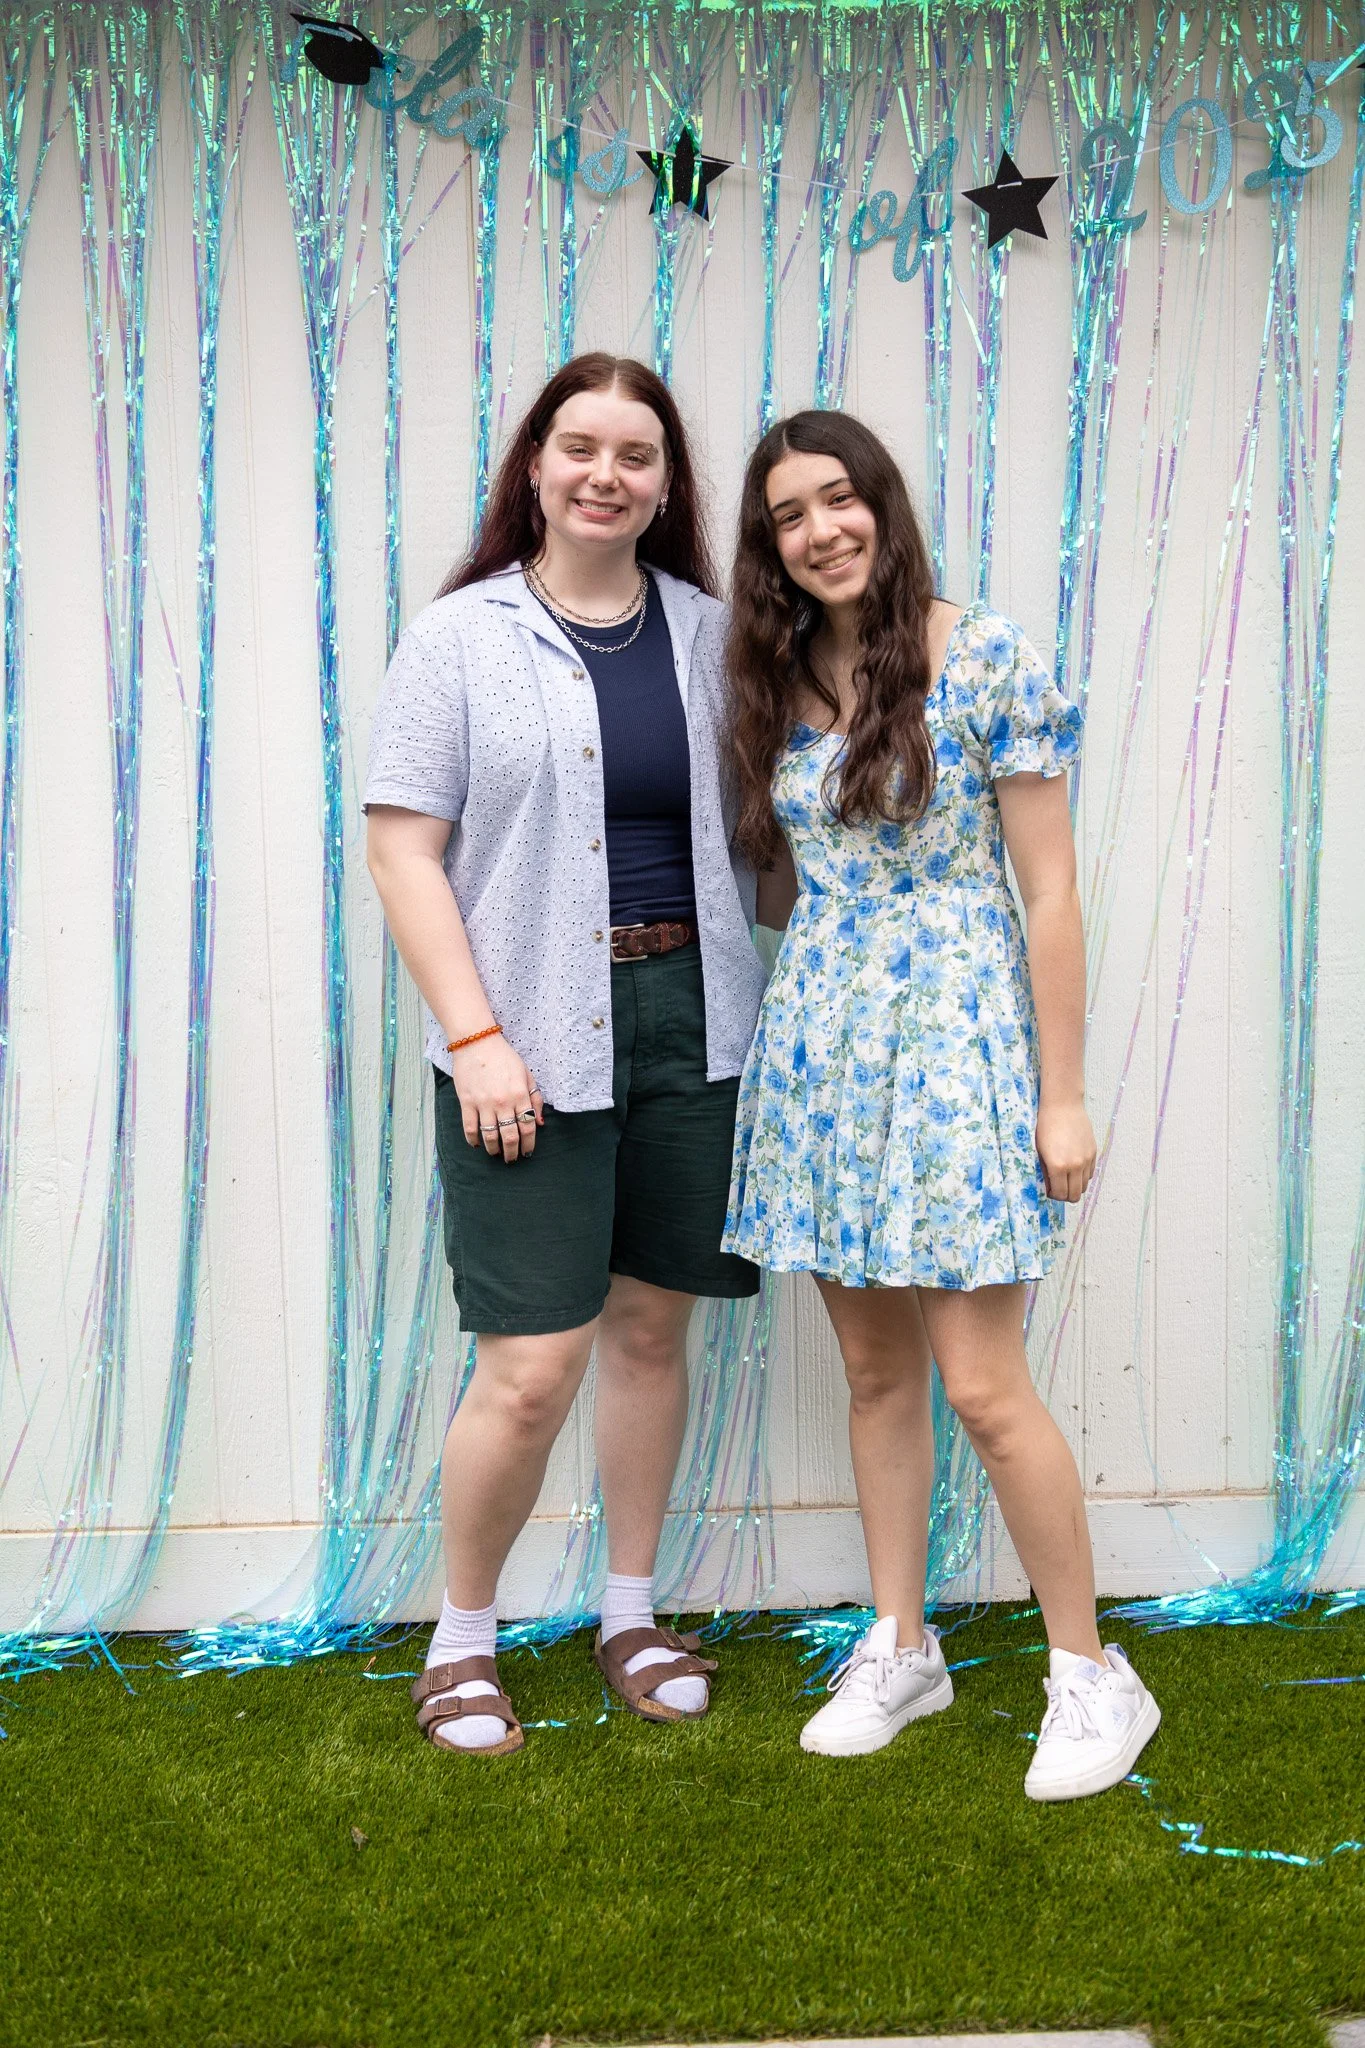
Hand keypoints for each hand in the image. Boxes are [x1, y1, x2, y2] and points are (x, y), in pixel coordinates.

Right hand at [451, 1032, 543, 1162]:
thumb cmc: (504, 1058)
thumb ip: (535, 1098)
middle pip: (510, 1136)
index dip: (529, 1144)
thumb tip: (539, 1122)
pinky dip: (473, 1140)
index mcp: (520, 1094)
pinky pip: (470, 1127)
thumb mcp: (526, 1074)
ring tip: (496, 1153)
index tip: (527, 1152)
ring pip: (490, 1136)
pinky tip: (477, 1144)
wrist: (477, 1042)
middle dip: (512, 1152)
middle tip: (512, 1159)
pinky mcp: (467, 1102)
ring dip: (494, 1149)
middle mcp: (503, 1102)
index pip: (528, 1127)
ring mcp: (484, 1103)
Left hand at [1035, 1097, 1095, 1203]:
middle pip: (1075, 1195)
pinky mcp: (1093, 1152)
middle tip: (1057, 1187)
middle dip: (1065, 1195)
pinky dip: (1082, 1175)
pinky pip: (1090, 1173)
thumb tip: (1050, 1187)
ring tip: (1065, 1176)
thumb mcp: (1040, 1151)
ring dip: (1074, 1185)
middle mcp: (1075, 1165)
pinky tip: (1073, 1166)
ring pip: (1084, 1186)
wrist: (1063, 1105)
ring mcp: (1086, 1159)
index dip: (1054, 1196)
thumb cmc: (1045, 1126)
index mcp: (1058, 1166)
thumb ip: (1046, 1172)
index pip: (1061, 1194)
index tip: (1050, 1190)